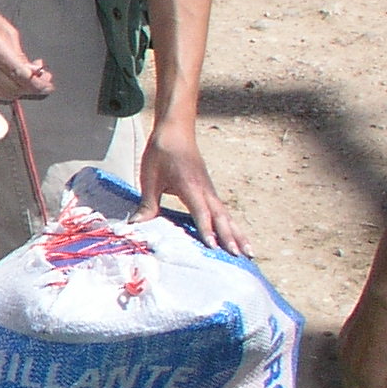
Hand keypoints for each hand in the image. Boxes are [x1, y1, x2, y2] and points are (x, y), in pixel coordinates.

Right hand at [0, 0, 53, 100]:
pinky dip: (7, 89)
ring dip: (21, 89)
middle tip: (44, 80)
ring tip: (31, 79)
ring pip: (4, 93)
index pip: (18, 73)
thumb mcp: (3, 26)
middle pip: (12, 87)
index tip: (49, 83)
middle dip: (31, 87)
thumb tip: (33, 71)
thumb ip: (18, 51)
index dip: (36, 82)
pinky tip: (13, 79)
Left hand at [138, 122, 248, 254]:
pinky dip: (232, 226)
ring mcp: (210, 191)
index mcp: (190, 186)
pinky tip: (238, 239)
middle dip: (231, 237)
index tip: (214, 246)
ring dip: (238, 234)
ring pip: (227, 216)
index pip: (201, 212)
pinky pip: (223, 212)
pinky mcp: (210, 191)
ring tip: (250, 253)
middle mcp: (205, 190)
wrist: (176, 131)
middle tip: (242, 257)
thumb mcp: (150, 177)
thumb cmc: (162, 152)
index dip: (207, 229)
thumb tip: (136, 225)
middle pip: (221, 217)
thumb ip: (147, 204)